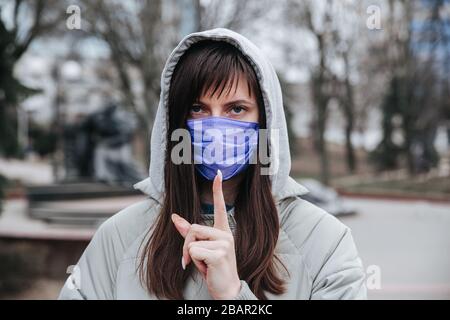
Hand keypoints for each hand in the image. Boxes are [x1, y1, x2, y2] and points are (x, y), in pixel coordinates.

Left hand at [171, 170, 241, 299]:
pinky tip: (203, 268)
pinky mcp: (220, 253)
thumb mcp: (200, 249)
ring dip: (189, 254)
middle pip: (193, 227)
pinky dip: (193, 261)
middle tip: (190, 259)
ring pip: (192, 239)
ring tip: (200, 264)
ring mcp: (225, 243)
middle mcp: (226, 234)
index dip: (218, 190)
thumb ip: (189, 233)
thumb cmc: (214, 269)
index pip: (220, 207)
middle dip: (186, 244)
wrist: (226, 290)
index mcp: (223, 231)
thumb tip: (175, 217)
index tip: (218, 173)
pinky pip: (195, 251)